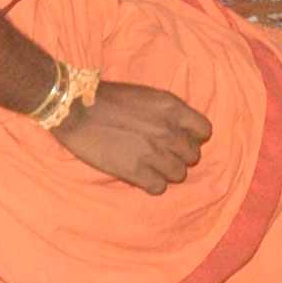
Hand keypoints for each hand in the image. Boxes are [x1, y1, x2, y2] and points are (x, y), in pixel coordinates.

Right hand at [52, 80, 211, 192]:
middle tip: (163, 154)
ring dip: (167, 172)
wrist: (77, 109)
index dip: (194, 137)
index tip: (182, 139)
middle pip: (193, 156)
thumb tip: (179, 129)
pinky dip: (152, 184)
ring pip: (179, 175)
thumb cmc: (110, 98)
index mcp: (173, 108)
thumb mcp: (148, 95)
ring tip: (152, 166)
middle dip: (180, 156)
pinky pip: (159, 187)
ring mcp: (153, 153)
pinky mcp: (136, 172)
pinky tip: (141, 176)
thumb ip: (168, 113)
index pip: (205, 131)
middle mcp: (168, 131)